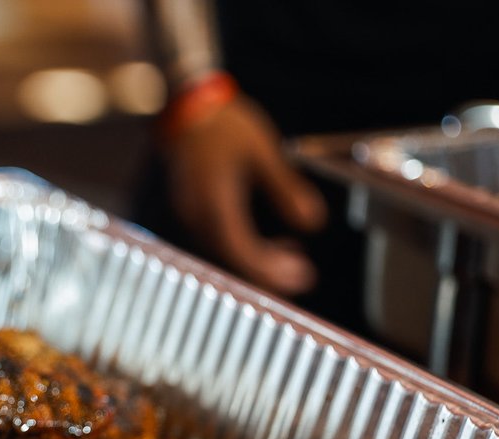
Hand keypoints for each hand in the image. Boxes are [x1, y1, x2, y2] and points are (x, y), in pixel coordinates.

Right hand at [165, 95, 325, 294]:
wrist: (183, 103)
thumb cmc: (222, 123)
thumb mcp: (263, 151)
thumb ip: (287, 189)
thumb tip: (314, 222)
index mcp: (215, 202)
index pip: (242, 251)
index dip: (271, 269)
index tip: (302, 275)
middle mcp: (198, 214)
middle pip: (232, 259)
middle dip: (268, 271)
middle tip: (301, 274)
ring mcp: (190, 213)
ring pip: (225, 251)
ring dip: (256, 259)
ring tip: (291, 256)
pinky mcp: (190, 208)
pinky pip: (218, 238)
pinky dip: (242, 245)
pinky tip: (264, 240)